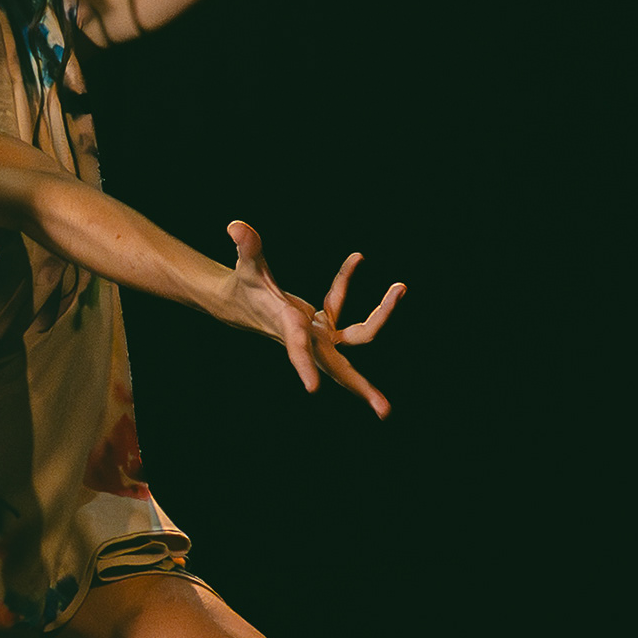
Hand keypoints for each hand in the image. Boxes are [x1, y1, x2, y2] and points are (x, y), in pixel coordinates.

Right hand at [216, 221, 402, 417]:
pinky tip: (356, 258)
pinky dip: (345, 280)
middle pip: (340, 368)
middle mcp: (308, 338)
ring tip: (400, 288)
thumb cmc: (244, 286)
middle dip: (362, 388)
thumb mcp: (246, 266)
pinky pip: (343, 305)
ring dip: (381, 314)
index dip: (303, 367)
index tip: (312, 390)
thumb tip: (237, 227)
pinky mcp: (323, 325)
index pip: (296, 349)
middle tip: (385, 411)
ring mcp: (319, 334)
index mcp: (287, 328)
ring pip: (357, 336)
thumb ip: (246, 248)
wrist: (240, 303)